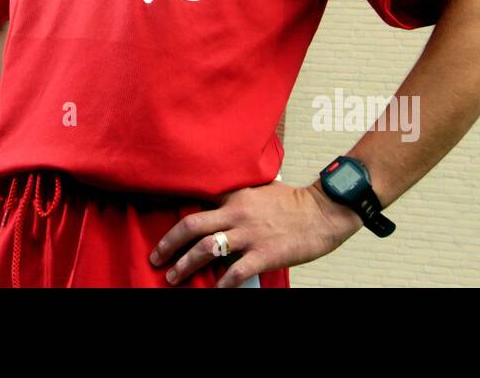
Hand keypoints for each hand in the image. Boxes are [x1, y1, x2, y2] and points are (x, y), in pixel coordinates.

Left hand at [150, 179, 363, 286]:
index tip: (164, 233)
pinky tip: (213, 290)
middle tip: (156, 258)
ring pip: (206, 249)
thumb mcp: (259, 189)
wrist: (323, 211)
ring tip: (173, 277)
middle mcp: (236, 214)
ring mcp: (249, 235)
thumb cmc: (293, 202)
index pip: (197, 204)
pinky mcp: (264, 255)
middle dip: (169, 244)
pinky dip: (221, 284)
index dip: (177, 219)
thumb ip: (236, 196)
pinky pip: (235, 272)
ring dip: (185, 265)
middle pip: (192, 227)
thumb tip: (217, 206)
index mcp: (234, 196)